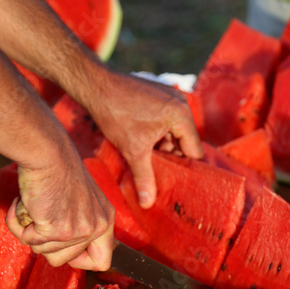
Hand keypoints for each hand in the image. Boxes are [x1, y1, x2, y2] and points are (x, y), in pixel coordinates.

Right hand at [6, 139, 114, 270]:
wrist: (47, 153)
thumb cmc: (58, 170)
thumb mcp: (82, 200)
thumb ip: (80, 224)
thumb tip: (65, 251)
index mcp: (106, 220)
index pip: (102, 262)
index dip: (80, 261)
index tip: (63, 247)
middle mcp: (96, 227)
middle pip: (63, 261)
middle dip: (45, 243)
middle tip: (43, 216)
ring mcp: (77, 230)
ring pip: (43, 252)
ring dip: (31, 231)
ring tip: (35, 204)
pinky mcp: (56, 229)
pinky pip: (26, 239)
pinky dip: (18, 222)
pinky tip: (24, 202)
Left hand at [89, 70, 203, 208]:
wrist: (96, 85)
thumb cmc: (116, 113)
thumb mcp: (133, 150)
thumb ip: (144, 177)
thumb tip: (148, 203)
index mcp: (181, 115)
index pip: (194, 150)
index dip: (184, 168)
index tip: (176, 182)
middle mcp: (181, 103)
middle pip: (184, 142)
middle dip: (170, 158)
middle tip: (158, 174)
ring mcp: (170, 97)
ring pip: (173, 132)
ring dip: (161, 147)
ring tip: (146, 159)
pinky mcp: (159, 95)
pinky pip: (165, 121)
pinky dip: (156, 134)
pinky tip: (141, 143)